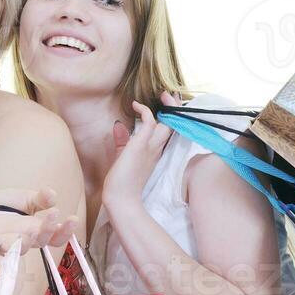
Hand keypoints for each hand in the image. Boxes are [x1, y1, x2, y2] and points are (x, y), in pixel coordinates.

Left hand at [0, 187, 79, 268]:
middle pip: (40, 241)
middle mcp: (24, 241)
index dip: (65, 230)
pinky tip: (0, 262)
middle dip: (47, 228)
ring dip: (26, 239)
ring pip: (21, 248)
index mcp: (35, 230)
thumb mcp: (23, 198)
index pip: (55, 236)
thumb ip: (39, 198)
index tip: (73, 219)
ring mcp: (6, 245)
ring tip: (31, 228)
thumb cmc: (2, 207)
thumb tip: (53, 194)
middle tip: (52, 213)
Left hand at [102, 91, 179, 211]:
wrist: (121, 200)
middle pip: (174, 125)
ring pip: (168, 123)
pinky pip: (150, 122)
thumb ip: (122, 142)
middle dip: (176, 109)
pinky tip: (135, 105)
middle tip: (171, 96)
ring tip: (163, 94)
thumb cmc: (121, 185)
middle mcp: (156, 150)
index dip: (171, 119)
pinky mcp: (141, 145)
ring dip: (169, 106)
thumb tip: (118, 125)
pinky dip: (144, 110)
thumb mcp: (122, 158)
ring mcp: (150, 148)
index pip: (168, 133)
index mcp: (154, 154)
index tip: (168, 107)